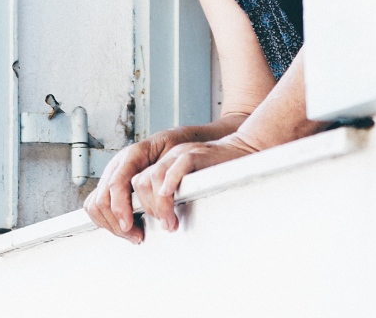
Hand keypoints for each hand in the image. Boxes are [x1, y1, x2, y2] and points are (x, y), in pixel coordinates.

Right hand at [83, 137, 167, 243]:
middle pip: (102, 199)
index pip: (116, 184)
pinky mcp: (108, 185)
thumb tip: (165, 196)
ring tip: (132, 234)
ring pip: (95, 204)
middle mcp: (117, 165)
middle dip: (116, 223)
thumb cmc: (173, 149)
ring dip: (110, 224)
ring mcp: (110, 175)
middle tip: (137, 236)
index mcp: (132, 155)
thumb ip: (169, 173)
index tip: (128, 225)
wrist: (168, 142)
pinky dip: (105, 220)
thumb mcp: (176, 156)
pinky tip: (123, 227)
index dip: (119, 207)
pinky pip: (95, 205)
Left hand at [131, 134, 256, 232]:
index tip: (146, 225)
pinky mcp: (198, 154)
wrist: (240, 150)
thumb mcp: (187, 182)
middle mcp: (168, 156)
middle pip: (141, 183)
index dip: (136, 207)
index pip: (135, 184)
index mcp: (162, 163)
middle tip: (165, 225)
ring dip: (160, 205)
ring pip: (155, 177)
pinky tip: (172, 197)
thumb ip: (171, 194)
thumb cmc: (217, 171)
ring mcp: (181, 153)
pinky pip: (179, 165)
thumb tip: (158, 220)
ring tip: (171, 221)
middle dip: (147, 209)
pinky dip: (172, 182)